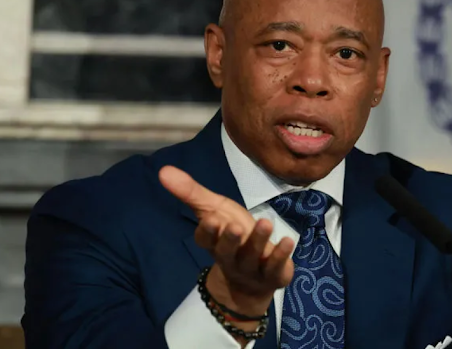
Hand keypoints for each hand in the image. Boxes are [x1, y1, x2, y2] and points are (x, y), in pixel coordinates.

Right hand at [159, 165, 294, 317]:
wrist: (251, 280)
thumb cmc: (231, 235)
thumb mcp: (213, 210)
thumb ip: (191, 193)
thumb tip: (163, 170)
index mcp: (213, 243)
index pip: (206, 239)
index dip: (209, 231)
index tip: (212, 218)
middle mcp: (229, 258)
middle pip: (227, 251)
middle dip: (230, 239)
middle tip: (236, 226)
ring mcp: (250, 269)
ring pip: (252, 256)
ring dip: (258, 241)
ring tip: (266, 223)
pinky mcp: (272, 275)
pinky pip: (275, 267)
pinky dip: (280, 255)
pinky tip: (288, 240)